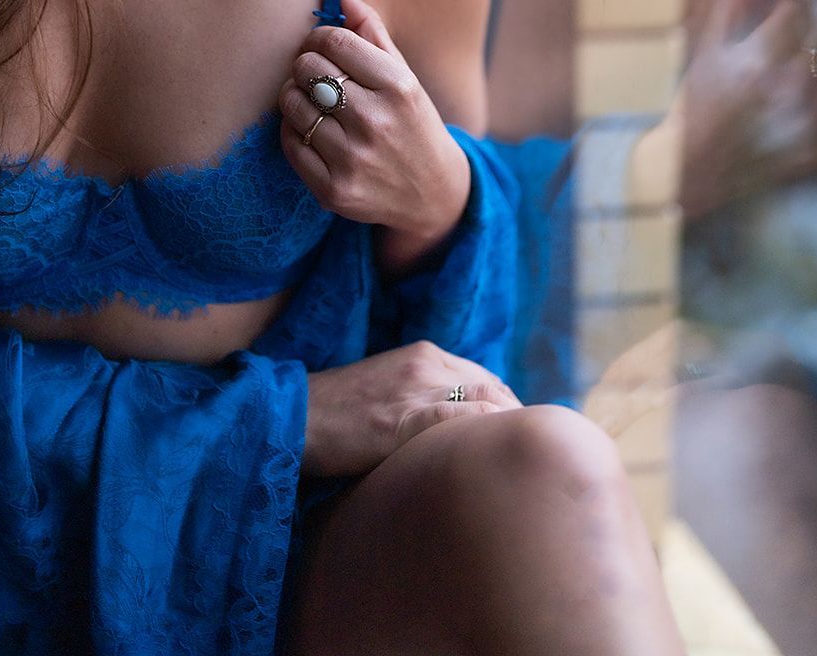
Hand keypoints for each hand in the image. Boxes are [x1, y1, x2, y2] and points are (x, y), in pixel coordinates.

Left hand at [278, 0, 471, 272]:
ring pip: (292, 104)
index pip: (333, 41)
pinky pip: (289, 143)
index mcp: (398, 86)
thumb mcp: (404, 75)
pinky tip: (311, 129)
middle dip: (305, 65)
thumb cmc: (413, 122)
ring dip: (294, 96)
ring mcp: (352, 158)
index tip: (321, 45)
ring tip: (311, 101)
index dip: (318, 37)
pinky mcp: (333, 189)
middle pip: (307, 69)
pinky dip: (292, 130)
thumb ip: (370, 30)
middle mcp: (375, 121)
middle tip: (315, 73)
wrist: (433, 194)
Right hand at [304, 340, 521, 476]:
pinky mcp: (404, 418)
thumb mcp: (388, 387)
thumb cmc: (338, 411)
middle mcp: (428, 363)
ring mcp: (417, 388)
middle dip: (515, 422)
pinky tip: (491, 454)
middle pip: (495, 390)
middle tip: (522, 456)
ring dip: (507, 431)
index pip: (486, 379)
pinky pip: (459, 422)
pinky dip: (483, 434)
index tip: (514, 438)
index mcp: (425, 353)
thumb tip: (461, 426)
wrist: (294, 416)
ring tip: (514, 464)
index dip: (506, 410)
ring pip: (486, 403)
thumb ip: (424, 395)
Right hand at [677, 0, 816, 218]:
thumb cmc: (696, 102)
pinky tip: (793, 114)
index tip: (773, 25)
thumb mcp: (706, 50)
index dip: (782, 16)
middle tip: (781, 57)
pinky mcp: (815, 149)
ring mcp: (806, 122)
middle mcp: (790, 88)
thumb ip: (729, 6)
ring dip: (815, 77)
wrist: (694, 165)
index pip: (792, 15)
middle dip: (803, 43)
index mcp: (761, 58)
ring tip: (786, 87)